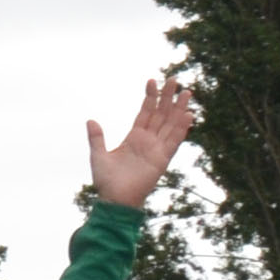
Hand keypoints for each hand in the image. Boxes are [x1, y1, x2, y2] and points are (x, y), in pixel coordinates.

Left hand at [89, 71, 197, 210]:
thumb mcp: (98, 156)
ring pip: (171, 124)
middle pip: (161, 114)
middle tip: (174, 79)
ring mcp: (157, 149)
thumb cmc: (106, 181)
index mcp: (134, 137)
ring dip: (179, 109)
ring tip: (186, 92)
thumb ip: (97, 138)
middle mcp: (148, 140)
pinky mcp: (162, 160)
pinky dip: (182, 129)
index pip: (145, 113)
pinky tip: (188, 115)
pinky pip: (174, 141)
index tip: (152, 81)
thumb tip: (90, 120)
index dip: (149, 97)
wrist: (115, 200)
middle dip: (167, 97)